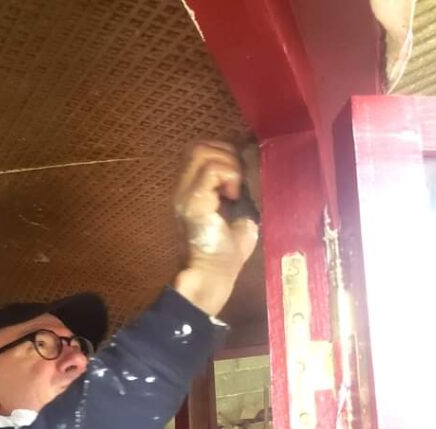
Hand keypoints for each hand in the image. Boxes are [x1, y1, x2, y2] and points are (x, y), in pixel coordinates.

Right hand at [173, 141, 259, 315]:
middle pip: (198, 145)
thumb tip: (252, 166)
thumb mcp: (239, 212)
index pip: (201, 150)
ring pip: (203, 151)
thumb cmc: (226, 252)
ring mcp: (184, 193)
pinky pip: (212, 170)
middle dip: (226, 153)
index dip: (224, 151)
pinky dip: (229, 176)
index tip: (241, 172)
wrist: (213, 275)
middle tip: (238, 181)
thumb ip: (239, 188)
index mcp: (193, 189)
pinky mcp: (192, 201)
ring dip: (229, 165)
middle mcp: (183, 188)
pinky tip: (234, 196)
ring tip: (235, 190)